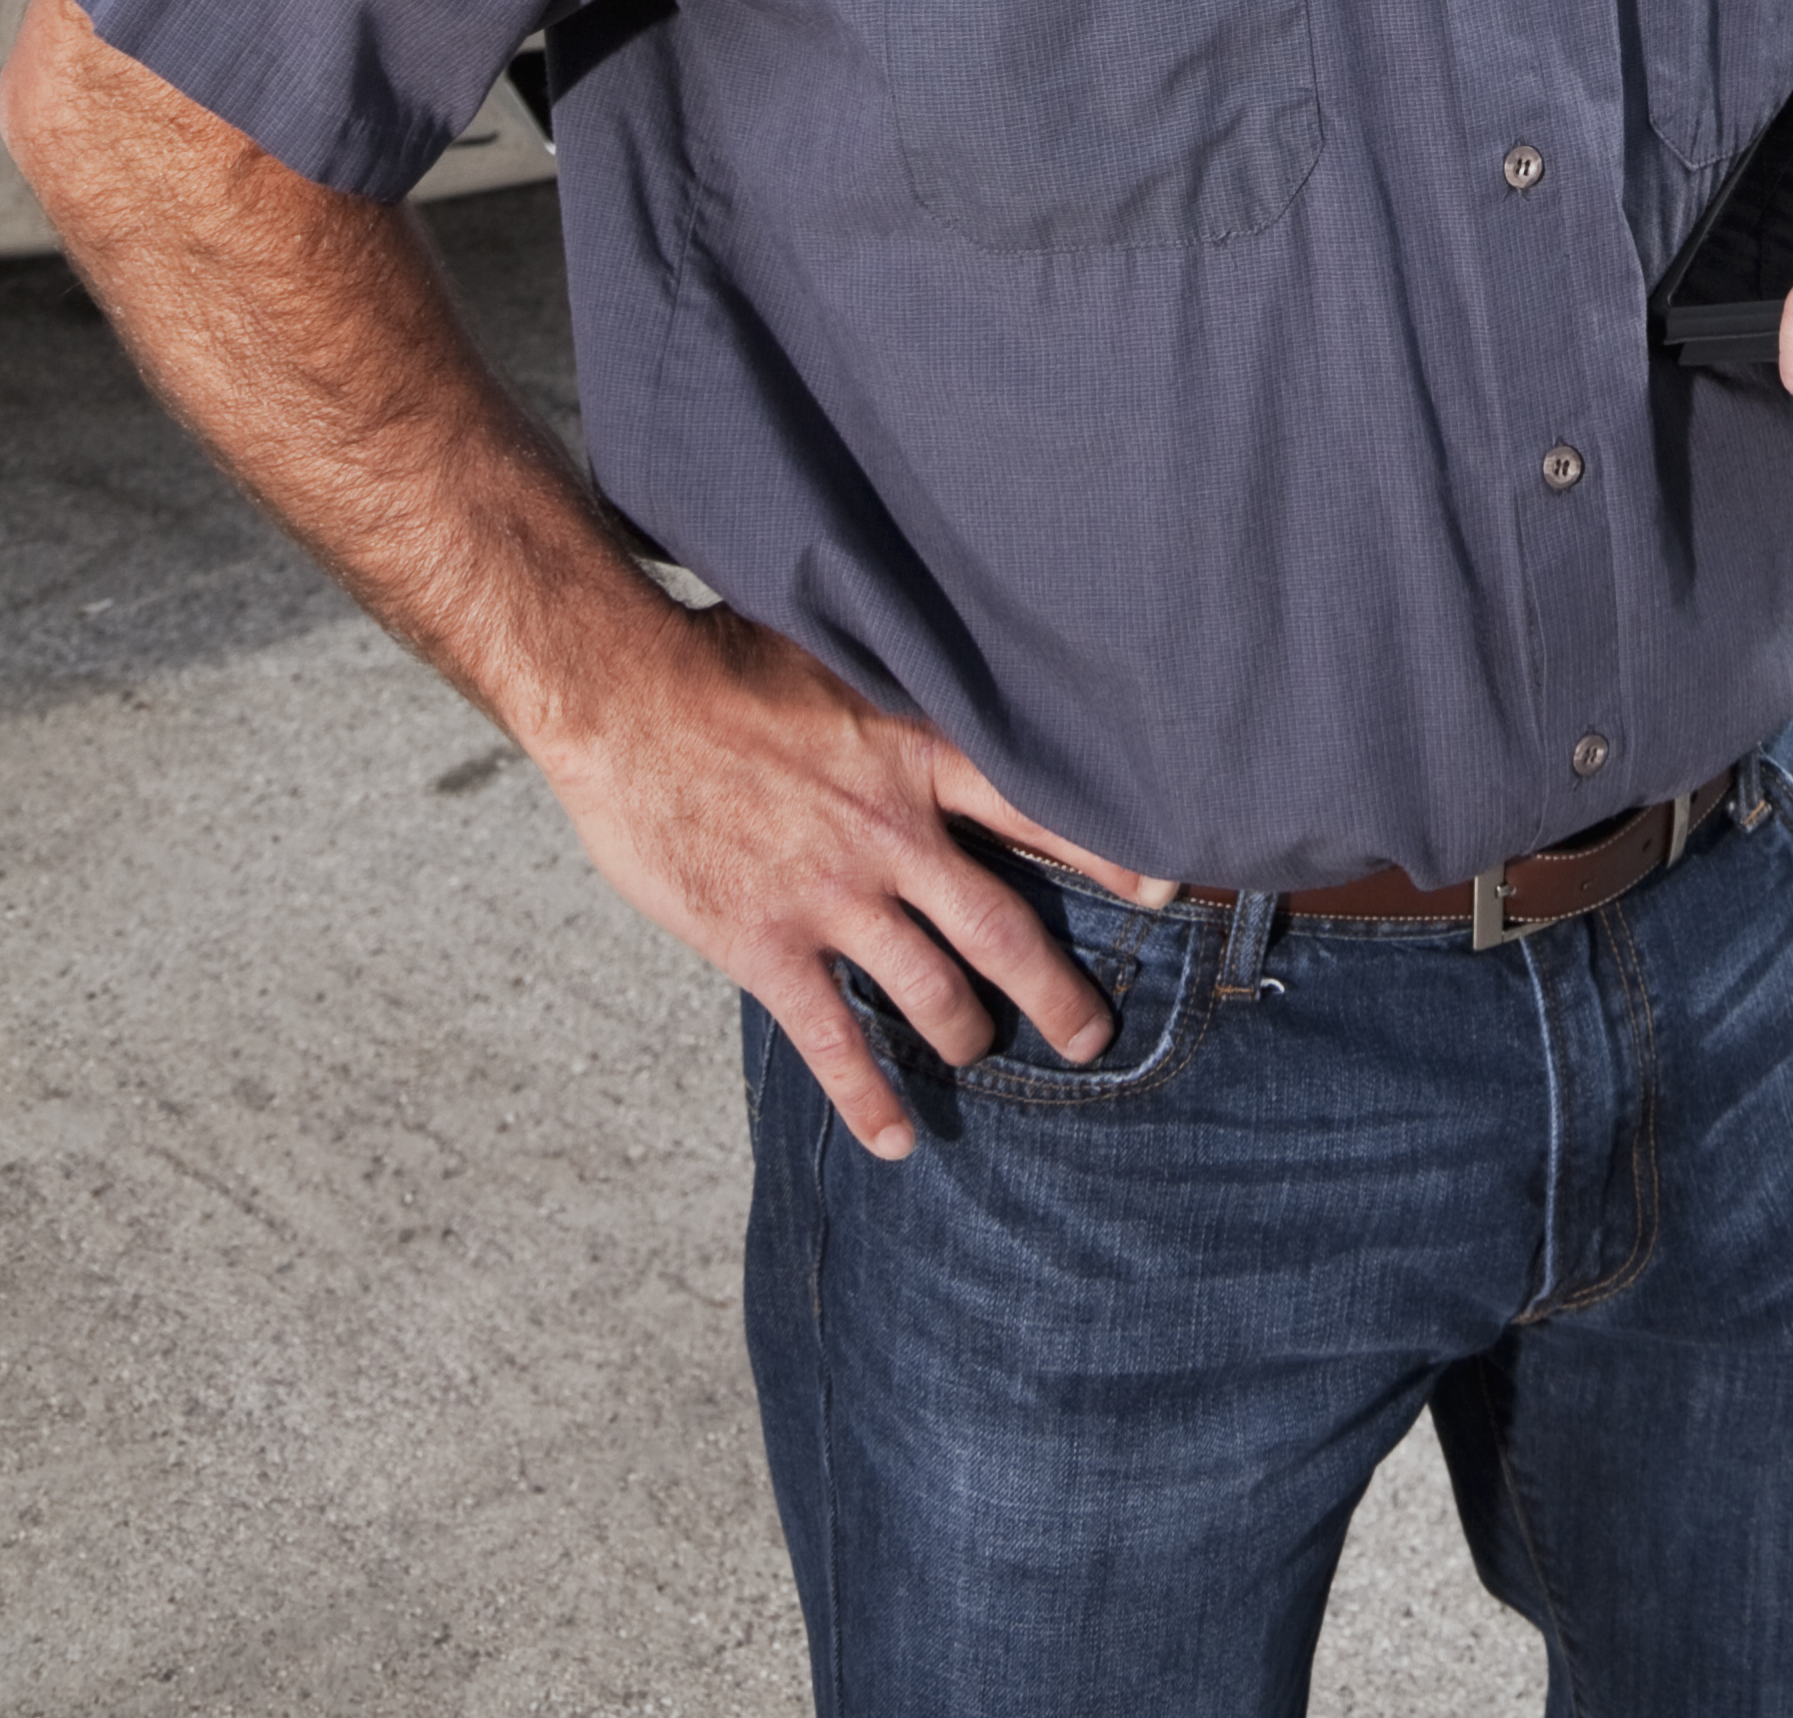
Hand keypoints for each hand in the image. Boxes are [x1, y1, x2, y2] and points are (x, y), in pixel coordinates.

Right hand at [535, 600, 1175, 1166]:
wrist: (626, 697)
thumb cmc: (730, 659)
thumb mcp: (845, 653)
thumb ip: (906, 691)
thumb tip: (963, 675)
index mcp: (919, 752)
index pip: (1042, 811)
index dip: (1109, 855)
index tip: (1166, 894)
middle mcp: (893, 832)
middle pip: (1003, 927)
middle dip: (1059, 990)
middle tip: (1094, 1033)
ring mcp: (830, 894)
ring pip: (931, 992)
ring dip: (969, 1035)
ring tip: (987, 1055)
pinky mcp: (764, 944)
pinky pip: (833, 1040)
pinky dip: (869, 1098)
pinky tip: (898, 1138)